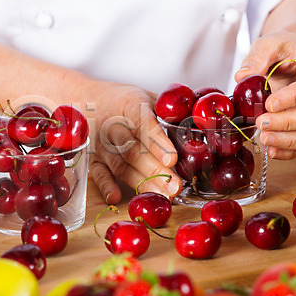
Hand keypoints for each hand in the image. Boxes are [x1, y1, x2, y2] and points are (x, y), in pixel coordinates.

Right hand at [83, 82, 181, 203]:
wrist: (91, 100)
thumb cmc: (129, 102)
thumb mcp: (150, 98)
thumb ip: (171, 112)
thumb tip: (204, 126)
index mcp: (130, 104)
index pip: (144, 124)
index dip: (158, 143)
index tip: (172, 159)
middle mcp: (113, 125)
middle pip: (133, 150)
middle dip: (155, 169)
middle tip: (175, 185)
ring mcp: (102, 144)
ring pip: (121, 165)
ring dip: (141, 182)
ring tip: (164, 195)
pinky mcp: (95, 158)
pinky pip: (98, 173)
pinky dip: (105, 186)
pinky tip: (116, 197)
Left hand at [235, 30, 295, 159]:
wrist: (295, 56)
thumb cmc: (286, 48)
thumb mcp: (269, 43)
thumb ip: (257, 57)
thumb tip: (242, 77)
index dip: (292, 98)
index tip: (269, 105)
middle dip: (287, 123)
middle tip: (261, 123)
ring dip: (288, 140)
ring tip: (264, 138)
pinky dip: (291, 151)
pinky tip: (272, 150)